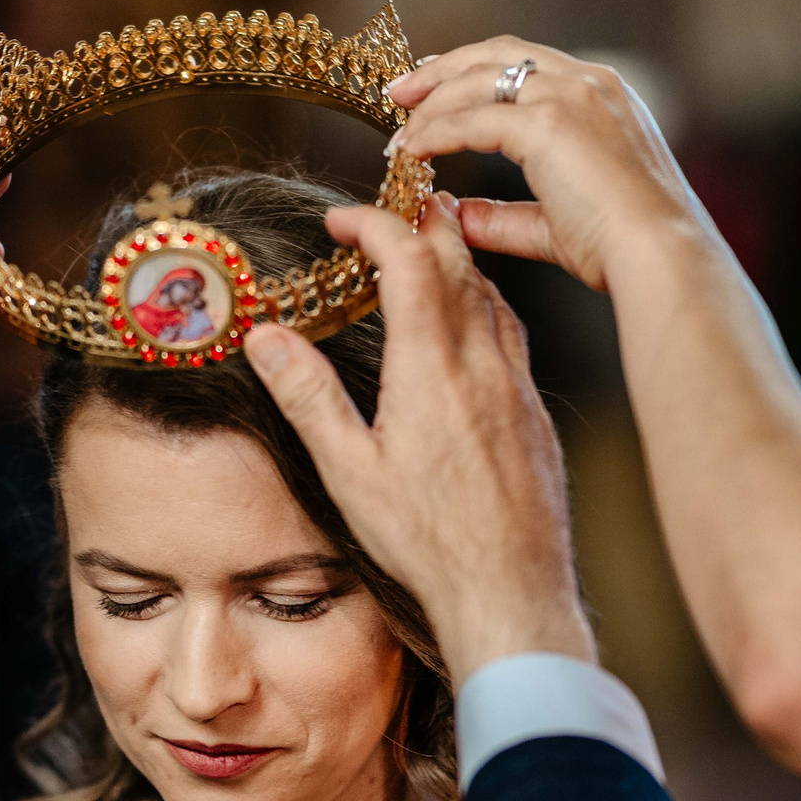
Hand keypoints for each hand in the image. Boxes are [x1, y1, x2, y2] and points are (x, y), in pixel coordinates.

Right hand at [245, 192, 592, 682]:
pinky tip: (471, 321)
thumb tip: (266, 337)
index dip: (375, 225)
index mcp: (432, 371)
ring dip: (458, 259)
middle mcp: (483, 366)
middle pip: (460, 262)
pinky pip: (514, 335)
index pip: (409, 262)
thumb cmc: (428, 545)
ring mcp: (517, 387)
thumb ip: (308, 396)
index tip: (342, 220)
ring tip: (428, 247)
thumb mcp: (349, 473)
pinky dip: (486, 304)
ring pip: (493, 295)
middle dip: (423, 222)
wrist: (511, 592)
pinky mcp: (534, 414)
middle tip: (391, 208)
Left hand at [383, 39, 708, 292]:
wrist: (657, 253)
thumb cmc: (621, 245)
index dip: (474, 70)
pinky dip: (434, 132)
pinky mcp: (547, 122)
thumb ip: (506, 216)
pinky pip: (471, 119)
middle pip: (496, 54)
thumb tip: (459, 215)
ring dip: (430, 103)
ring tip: (398, 130)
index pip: (526, 62)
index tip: (437, 87)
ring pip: (477, 81)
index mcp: (602, 93)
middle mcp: (587, 81)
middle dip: (441, 70)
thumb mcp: (556, 222)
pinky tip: (413, 152)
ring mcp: (568, 95)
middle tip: (399, 93)